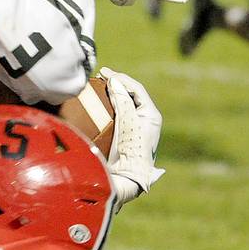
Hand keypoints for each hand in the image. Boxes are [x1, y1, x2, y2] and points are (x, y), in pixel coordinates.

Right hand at [99, 68, 165, 208]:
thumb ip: (122, 100)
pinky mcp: (125, 134)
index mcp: (151, 115)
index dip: (121, 78)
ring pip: (124, 103)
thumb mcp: (127, 122)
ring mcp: (135, 127)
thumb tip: (114, 81)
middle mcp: (146, 119)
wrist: (127, 176)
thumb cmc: (130, 149)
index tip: (105, 72)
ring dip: (111, 93)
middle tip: (100, 76)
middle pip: (131, 95)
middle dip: (116, 84)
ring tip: (98, 86)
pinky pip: (117, 114)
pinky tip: (97, 104)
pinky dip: (108, 106)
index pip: (137, 89)